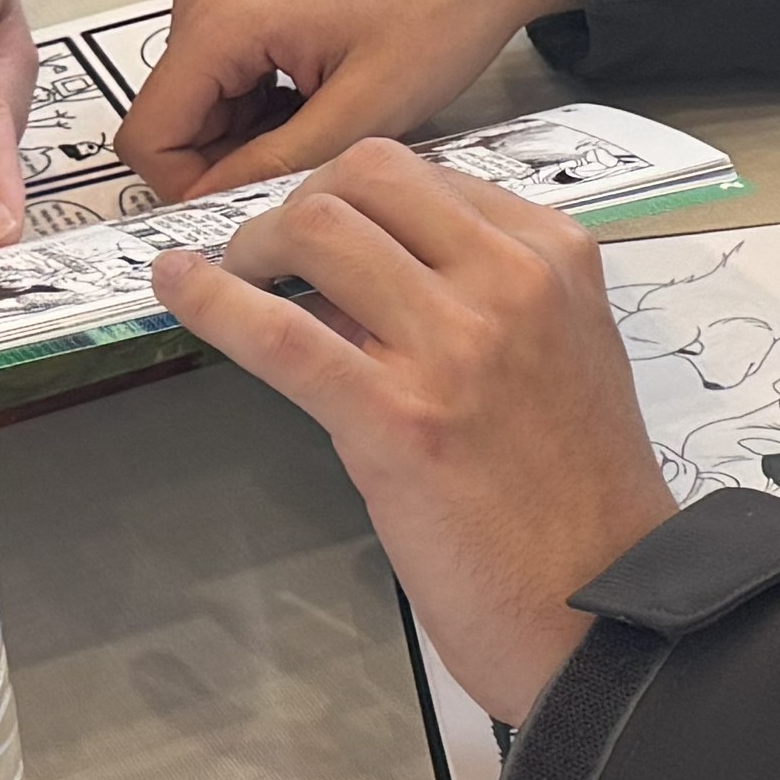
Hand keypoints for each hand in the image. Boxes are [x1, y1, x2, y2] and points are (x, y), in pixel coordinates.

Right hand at [111, 0, 597, 200]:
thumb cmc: (445, 3)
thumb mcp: (363, 113)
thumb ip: (274, 167)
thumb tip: (214, 209)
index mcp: (221, 13)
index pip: (149, 136)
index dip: (189, 191)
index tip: (249, 208)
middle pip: (173, 115)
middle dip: (228, 158)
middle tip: (308, 166)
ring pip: (201, 97)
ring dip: (251, 130)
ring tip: (330, 125)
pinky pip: (228, 66)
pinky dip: (264, 99)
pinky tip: (325, 98)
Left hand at [155, 144, 676, 719]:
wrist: (602, 606)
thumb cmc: (578, 496)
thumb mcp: (558, 355)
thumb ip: (475, 297)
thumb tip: (353, 277)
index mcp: (555, 257)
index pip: (426, 174)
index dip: (353, 197)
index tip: (319, 233)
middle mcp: (510, 281)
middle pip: (368, 174)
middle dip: (301, 201)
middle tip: (270, 253)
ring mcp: (456, 347)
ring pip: (320, 227)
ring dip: (256, 243)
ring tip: (236, 278)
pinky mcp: (397, 420)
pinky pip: (281, 332)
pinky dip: (212, 301)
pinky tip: (177, 287)